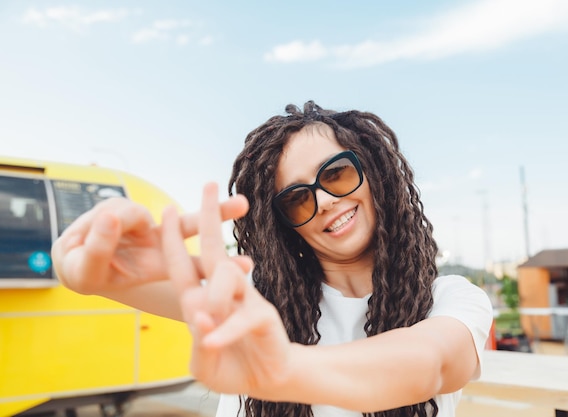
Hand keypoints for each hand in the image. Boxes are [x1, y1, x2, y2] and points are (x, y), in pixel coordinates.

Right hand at [51, 192, 247, 295]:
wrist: (75, 254)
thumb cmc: (86, 269)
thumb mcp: (88, 272)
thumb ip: (98, 246)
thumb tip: (110, 216)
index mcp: (161, 269)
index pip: (195, 269)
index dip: (220, 271)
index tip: (246, 267)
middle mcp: (164, 246)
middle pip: (194, 226)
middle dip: (217, 213)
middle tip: (244, 203)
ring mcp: (152, 225)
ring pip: (148, 212)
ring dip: (116, 222)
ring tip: (98, 236)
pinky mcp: (136, 211)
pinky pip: (120, 209)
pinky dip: (101, 221)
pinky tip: (94, 227)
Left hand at [161, 182, 291, 396]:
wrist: (266, 382)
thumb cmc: (231, 368)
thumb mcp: (202, 362)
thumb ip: (198, 342)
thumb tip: (202, 315)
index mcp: (201, 299)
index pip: (183, 264)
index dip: (174, 238)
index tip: (169, 208)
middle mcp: (223, 293)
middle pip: (215, 247)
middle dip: (210, 215)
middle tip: (206, 183)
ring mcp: (245, 301)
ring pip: (228, 277)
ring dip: (213, 295)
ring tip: (204, 320)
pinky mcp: (264, 317)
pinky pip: (243, 316)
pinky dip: (225, 330)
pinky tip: (212, 339)